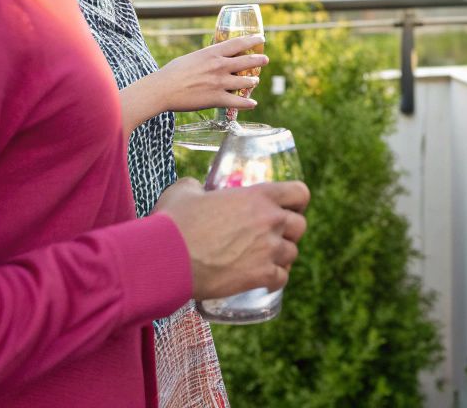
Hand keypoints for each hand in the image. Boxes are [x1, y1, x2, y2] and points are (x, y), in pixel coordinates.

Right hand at [156, 177, 310, 298]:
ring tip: (264, 259)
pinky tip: (264, 280)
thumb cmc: (173, 222)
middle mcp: (270, 220)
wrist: (166, 258)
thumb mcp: (185, 191)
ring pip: (292, 253)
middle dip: (289, 231)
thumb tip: (197, 190)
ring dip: (281, 257)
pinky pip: (282, 278)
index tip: (288, 208)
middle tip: (271, 236)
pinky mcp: (261, 275)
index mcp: (258, 195)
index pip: (299, 192)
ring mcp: (268, 249)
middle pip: (300, 225)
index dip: (297, 201)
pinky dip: (274, 280)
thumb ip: (197, 186)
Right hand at [157, 35, 265, 113]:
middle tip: (265, 59)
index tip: (261, 38)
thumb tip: (213, 58)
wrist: (162, 89)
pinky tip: (252, 104)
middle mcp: (220, 66)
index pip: (238, 43)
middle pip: (247, 61)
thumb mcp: (192, 57)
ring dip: (253, 82)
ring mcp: (220, 82)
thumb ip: (206, 58)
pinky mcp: (217, 98)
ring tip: (255, 81)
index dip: (252, 40)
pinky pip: (238, 102)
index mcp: (212, 53)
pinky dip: (247, 103)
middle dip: (259, 60)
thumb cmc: (172, 73)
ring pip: (246, 82)